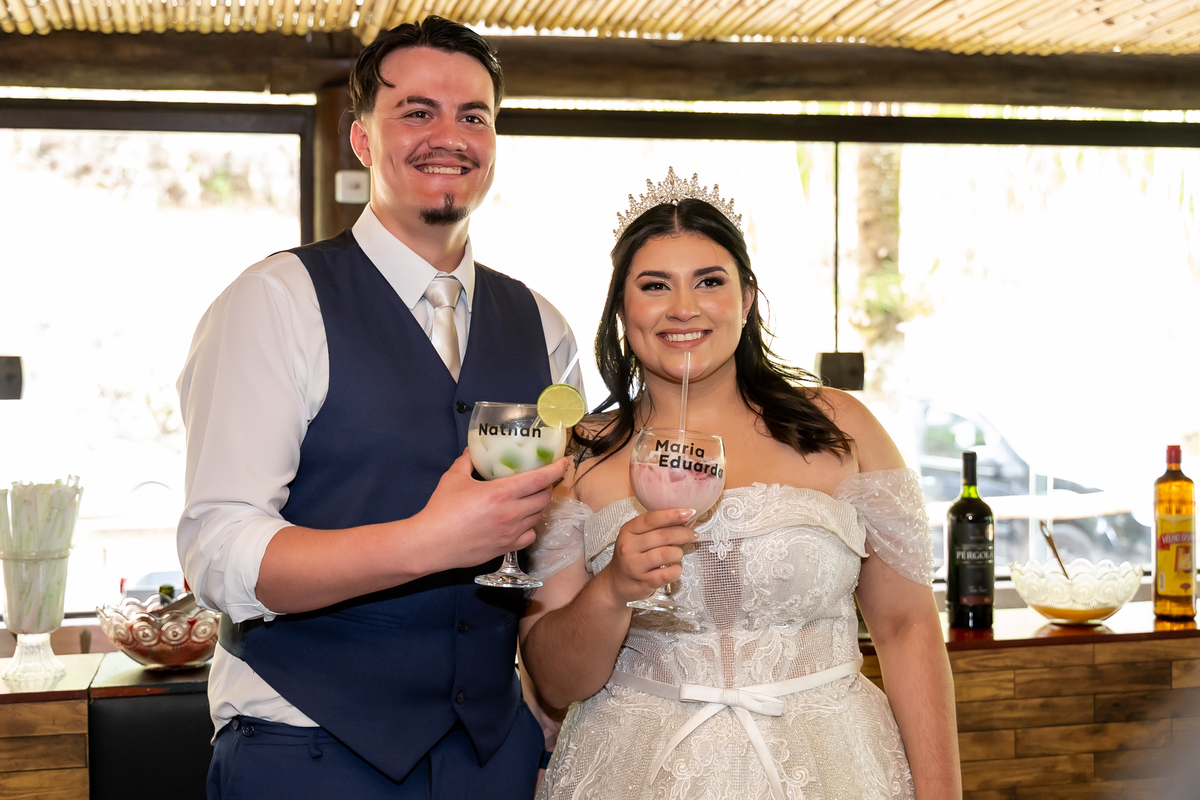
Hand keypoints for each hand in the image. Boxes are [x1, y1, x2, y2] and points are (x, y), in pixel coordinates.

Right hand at [414, 450, 566, 572]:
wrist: (431, 544)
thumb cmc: (441, 509)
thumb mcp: (453, 478)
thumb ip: (467, 461)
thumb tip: (472, 450)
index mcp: (502, 493)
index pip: (540, 479)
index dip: (556, 469)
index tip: (564, 462)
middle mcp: (512, 513)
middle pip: (544, 498)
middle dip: (547, 487)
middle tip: (541, 481)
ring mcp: (511, 532)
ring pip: (538, 516)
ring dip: (538, 505)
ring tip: (530, 499)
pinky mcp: (507, 548)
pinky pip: (529, 536)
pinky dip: (530, 526)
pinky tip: (521, 521)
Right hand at [601, 508, 696, 604]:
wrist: (617, 583)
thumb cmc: (632, 557)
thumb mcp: (638, 538)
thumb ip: (658, 528)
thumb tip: (688, 519)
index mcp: (628, 531)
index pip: (651, 519)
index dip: (672, 515)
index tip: (689, 512)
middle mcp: (629, 547)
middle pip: (662, 536)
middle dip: (683, 533)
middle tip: (693, 535)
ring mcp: (635, 565)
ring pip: (666, 554)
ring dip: (678, 553)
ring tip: (678, 554)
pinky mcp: (643, 582)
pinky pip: (667, 574)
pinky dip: (677, 570)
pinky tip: (675, 568)